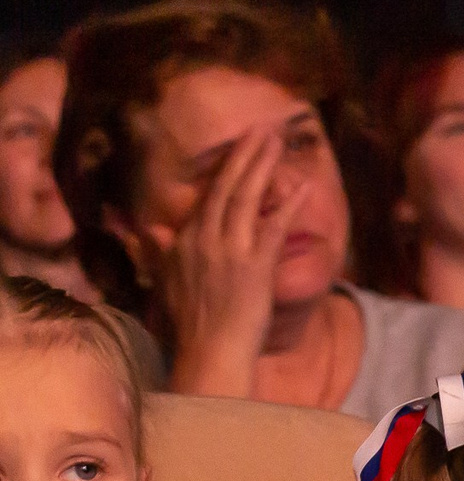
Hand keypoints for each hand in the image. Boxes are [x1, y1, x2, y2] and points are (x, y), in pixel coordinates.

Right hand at [157, 128, 310, 379]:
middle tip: (263, 129)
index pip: (208, 196)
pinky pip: (273, 227)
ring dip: (262, 166)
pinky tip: (300, 186)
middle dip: (245, 155)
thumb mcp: (166, 280)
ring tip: (277, 141)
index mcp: (184, 241)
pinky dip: (286, 205)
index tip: (242, 147)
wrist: (209, 351)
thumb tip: (147, 226)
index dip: (226, 169)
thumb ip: (157, 249)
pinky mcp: (254, 266)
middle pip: (226, 187)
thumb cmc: (191, 323)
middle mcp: (204, 239)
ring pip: (245, 198)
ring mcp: (229, 250)